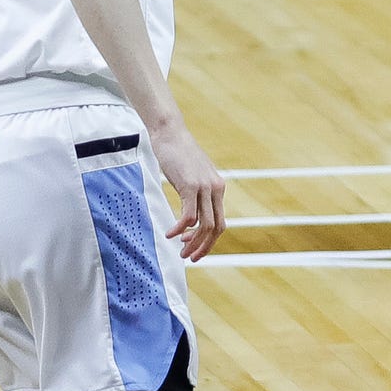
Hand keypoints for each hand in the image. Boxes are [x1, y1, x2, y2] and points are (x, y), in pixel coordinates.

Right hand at [150, 121, 226, 261]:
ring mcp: (204, 187)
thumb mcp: (192, 175)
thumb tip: (190, 212)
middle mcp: (215, 188)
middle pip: (216, 227)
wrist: (170, 132)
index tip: (193, 248)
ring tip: (180, 252)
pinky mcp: (190, 185)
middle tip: (189, 257)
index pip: (220, 222)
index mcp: (217, 188)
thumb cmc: (178, 154)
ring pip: (205, 225)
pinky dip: (180, 229)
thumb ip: (196, 192)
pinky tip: (170, 234)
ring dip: (193, 242)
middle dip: (204, 247)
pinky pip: (189, 216)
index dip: (209, 240)